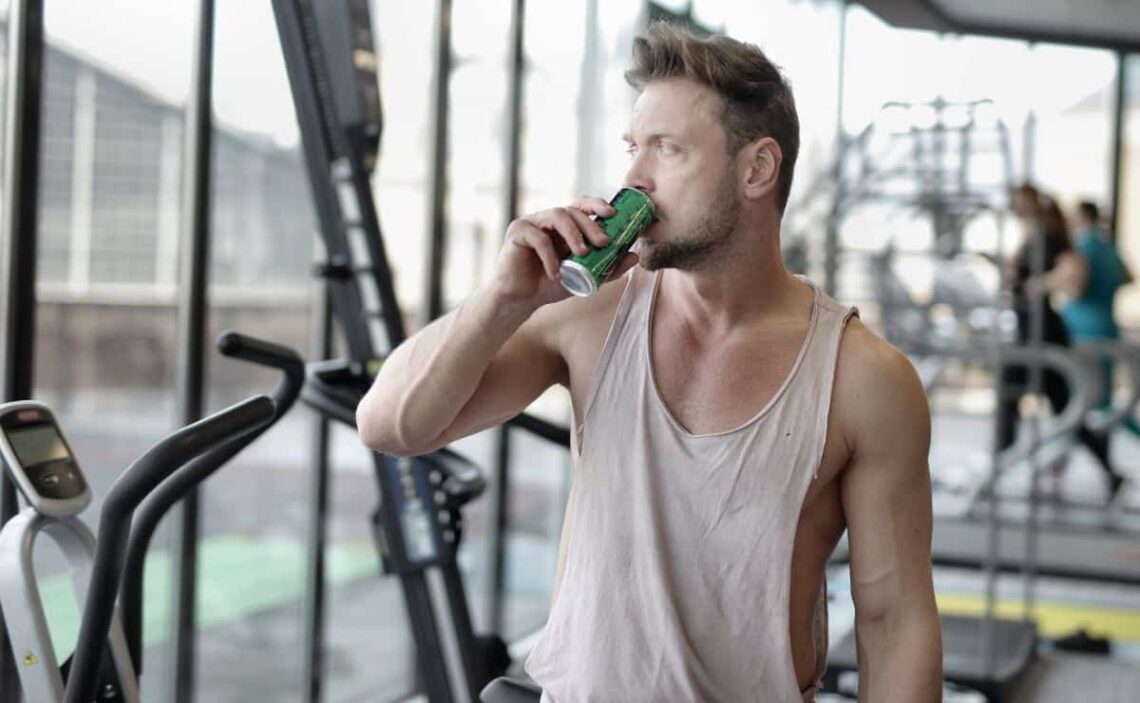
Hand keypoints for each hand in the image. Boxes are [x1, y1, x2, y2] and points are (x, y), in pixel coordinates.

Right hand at [491, 196, 638, 306]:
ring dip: (574, 233)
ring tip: (583, 253)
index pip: (582, 205)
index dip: (597, 204)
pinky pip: (537, 237)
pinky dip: (550, 255)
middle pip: (572, 209)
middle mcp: (549, 219)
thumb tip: (635, 256)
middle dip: (591, 224)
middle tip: (604, 242)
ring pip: (556, 215)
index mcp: (565, 225)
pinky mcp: (517, 232)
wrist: (521, 300)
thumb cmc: (550, 285)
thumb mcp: (585, 278)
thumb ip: (608, 268)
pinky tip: (555, 272)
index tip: (613, 214)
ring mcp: (532, 223)